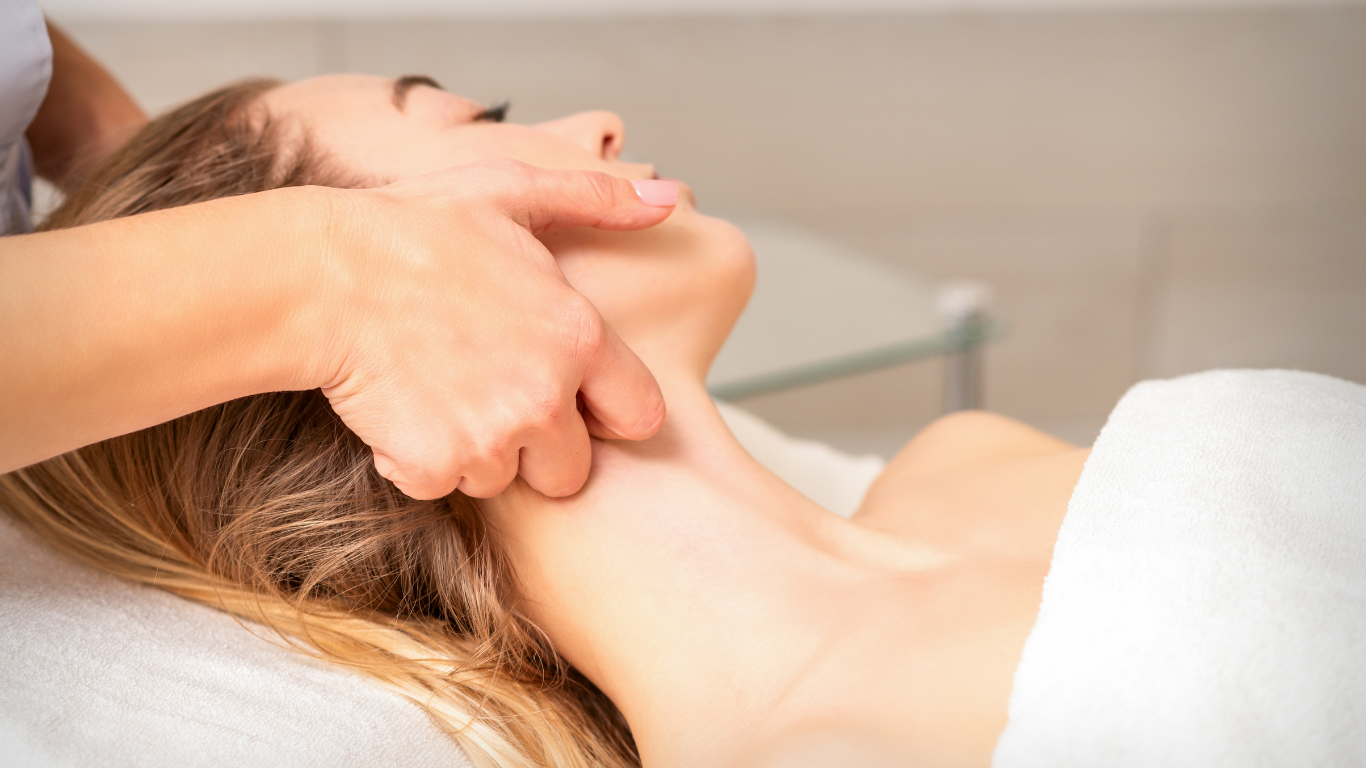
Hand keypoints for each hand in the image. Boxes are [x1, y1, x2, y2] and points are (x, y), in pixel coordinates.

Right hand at [310, 159, 678, 499]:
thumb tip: (670, 201)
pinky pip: (443, 486)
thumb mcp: (511, 191)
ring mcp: (490, 437)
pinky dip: (422, 461)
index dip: (606, 411)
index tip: (574, 398)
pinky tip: (404, 409)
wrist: (321, 275)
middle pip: (570, 468)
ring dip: (477, 451)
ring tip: (440, 388)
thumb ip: (598, 201)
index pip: (640, 416)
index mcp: (577, 337)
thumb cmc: (412, 227)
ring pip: (503, 479)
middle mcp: (545, 396)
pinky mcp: (435, 465)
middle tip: (489, 392)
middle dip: (539, 445)